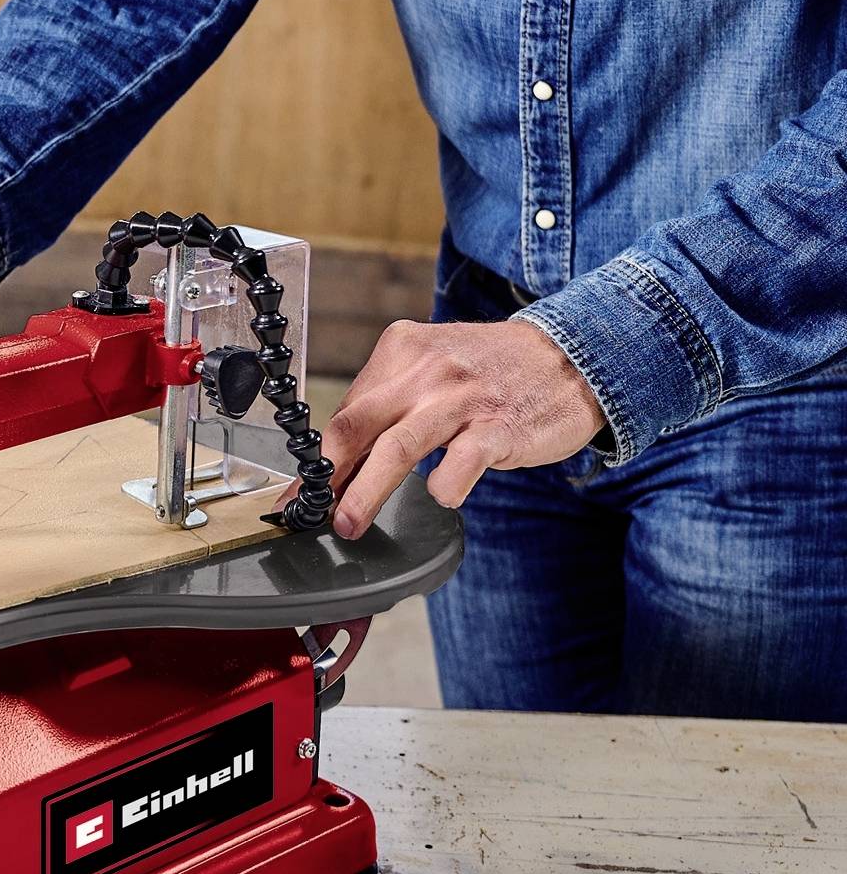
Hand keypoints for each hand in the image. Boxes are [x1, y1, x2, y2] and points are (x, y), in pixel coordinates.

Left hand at [309, 318, 605, 536]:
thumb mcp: (432, 367)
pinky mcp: (499, 427)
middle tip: (309, 513)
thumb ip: (389, 403)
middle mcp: (427, 369)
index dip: (319, 458)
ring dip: (366, 492)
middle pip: (357, 427)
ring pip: (398, 448)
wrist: (571, 355)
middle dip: (327, 476)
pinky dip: (445, 486)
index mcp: (402, 349)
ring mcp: (463, 398)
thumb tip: (339, 458)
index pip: (347, 410)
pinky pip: (461, 463)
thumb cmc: (491, 371)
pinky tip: (442, 496)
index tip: (301, 492)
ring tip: (350, 523)